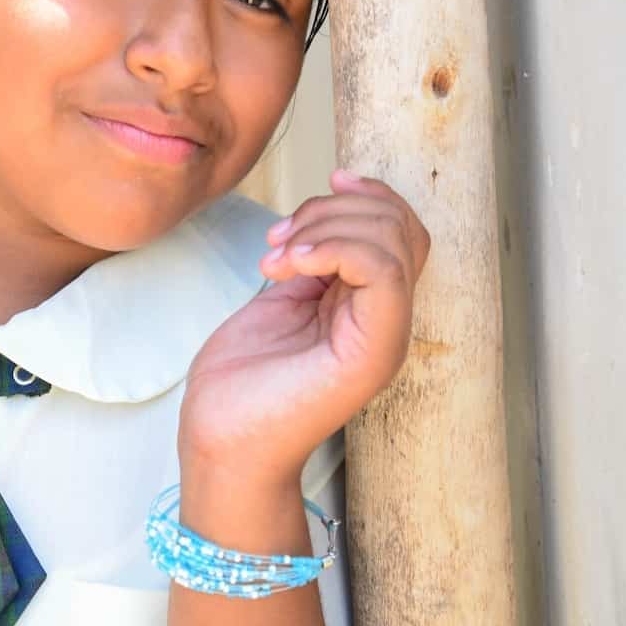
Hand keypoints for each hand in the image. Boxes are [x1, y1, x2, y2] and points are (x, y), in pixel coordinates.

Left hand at [178, 169, 430, 484]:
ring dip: (327, 225)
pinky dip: (334, 246)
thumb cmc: (242, 382)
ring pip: (394, 241)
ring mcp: (384, 339)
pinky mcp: (371, 353)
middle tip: (282, 236)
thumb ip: (314, 263)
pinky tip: (291, 261)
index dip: (372, 195)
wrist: (221, 442)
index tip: (327, 184)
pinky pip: (382, 271)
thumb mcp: (283, 298)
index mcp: (370, 310)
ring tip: (279, 254)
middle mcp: (387, 323)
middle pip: (401, 227)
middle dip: (337, 207)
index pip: (403, 232)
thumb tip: (325, 217)